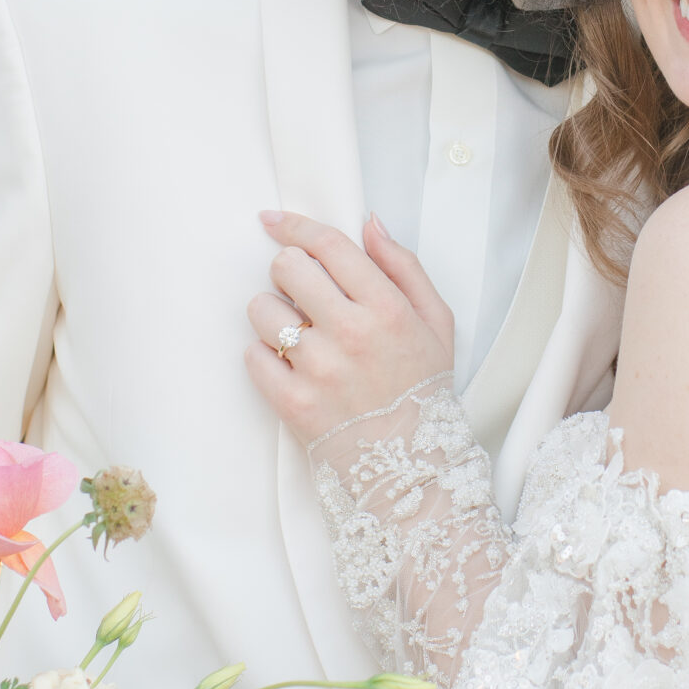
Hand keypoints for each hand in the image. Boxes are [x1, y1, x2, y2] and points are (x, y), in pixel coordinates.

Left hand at [246, 211, 454, 446]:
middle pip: (287, 268)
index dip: (295, 226)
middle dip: (289, 273)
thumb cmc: (423, 388)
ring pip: (262, 310)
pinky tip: (291, 367)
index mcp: (387, 307)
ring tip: (299, 336)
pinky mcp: (292, 402)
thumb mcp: (435, 320)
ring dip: (274, 316)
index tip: (274, 222)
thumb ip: (403, 266)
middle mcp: (351, 333)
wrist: (411, 466)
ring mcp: (318, 369)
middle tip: (302, 294)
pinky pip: (252, 356)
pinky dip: (265, 357)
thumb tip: (369, 223)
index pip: (328, 246)